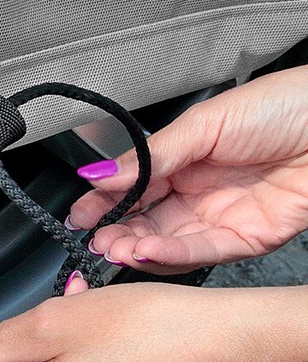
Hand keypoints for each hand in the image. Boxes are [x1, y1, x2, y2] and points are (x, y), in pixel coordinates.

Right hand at [68, 66, 307, 273]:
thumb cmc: (283, 106)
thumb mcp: (204, 125)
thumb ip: (151, 157)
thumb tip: (101, 174)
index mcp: (183, 160)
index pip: (133, 188)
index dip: (104, 203)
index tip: (78, 215)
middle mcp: (198, 192)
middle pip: (146, 221)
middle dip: (116, 232)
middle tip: (95, 238)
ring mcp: (220, 218)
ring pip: (169, 243)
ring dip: (138, 248)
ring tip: (115, 247)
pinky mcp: (247, 240)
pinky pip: (203, 253)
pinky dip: (172, 255)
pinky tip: (147, 250)